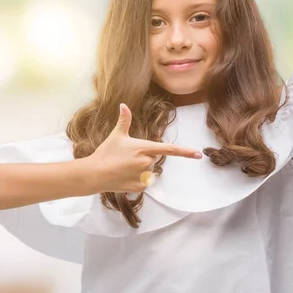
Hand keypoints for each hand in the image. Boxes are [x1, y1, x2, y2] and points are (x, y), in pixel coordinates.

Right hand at [87, 103, 201, 193]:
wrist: (94, 173)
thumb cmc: (106, 152)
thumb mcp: (116, 135)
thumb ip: (124, 120)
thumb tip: (123, 105)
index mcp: (144, 148)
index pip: (169, 149)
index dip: (185, 152)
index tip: (198, 154)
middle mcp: (147, 162)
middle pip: (152, 159)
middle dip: (142, 158)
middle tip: (126, 158)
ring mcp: (144, 176)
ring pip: (148, 172)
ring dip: (139, 170)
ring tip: (123, 168)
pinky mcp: (139, 188)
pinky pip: (143, 183)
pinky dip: (135, 181)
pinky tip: (123, 178)